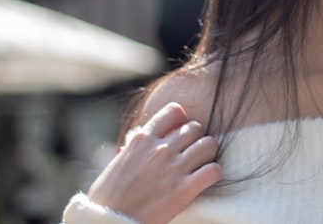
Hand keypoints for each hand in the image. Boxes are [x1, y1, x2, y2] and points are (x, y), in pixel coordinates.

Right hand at [87, 102, 221, 223]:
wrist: (108, 222)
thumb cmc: (108, 197)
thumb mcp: (120, 162)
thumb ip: (137, 148)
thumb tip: (140, 144)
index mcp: (143, 139)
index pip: (175, 111)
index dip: (182, 120)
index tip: (180, 132)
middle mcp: (160, 149)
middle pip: (196, 127)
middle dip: (196, 138)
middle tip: (192, 152)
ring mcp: (174, 168)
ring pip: (209, 144)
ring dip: (208, 154)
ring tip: (201, 164)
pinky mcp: (184, 190)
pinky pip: (214, 170)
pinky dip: (213, 173)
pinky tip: (205, 179)